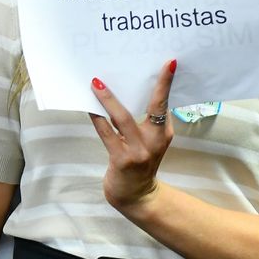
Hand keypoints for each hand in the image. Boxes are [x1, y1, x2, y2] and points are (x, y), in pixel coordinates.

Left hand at [89, 59, 175, 209]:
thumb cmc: (140, 162)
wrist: (136, 195)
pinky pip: (106, 133)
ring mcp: (139, 151)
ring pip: (123, 118)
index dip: (166, 83)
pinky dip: (96, 118)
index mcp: (164, 133)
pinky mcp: (121, 159)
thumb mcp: (150, 141)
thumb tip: (127, 90)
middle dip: (148, 86)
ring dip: (108, 99)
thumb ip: (146, 121)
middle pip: (153, 108)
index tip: (169, 63)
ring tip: (97, 82)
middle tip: (134, 64)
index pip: (165, 104)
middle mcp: (155, 141)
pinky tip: (88, 106)